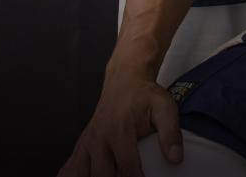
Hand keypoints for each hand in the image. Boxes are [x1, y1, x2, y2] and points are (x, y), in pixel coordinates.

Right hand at [58, 71, 181, 176]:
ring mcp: (87, 143)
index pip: (127, 168)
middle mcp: (99, 138)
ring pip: (80, 173)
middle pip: (101, 176)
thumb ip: (171, 133)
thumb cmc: (144, 95)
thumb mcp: (164, 107)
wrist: (125, 78)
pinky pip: (69, 167)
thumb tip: (176, 158)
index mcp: (120, 130)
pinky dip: (72, 174)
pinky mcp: (81, 145)